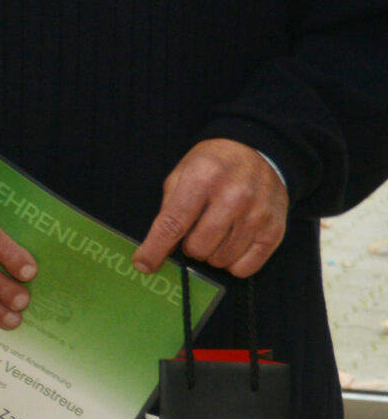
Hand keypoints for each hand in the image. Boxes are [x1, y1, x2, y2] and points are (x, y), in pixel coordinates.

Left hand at [135, 138, 287, 278]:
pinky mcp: (275, 230)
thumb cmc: (213, 165)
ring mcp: (257, 214)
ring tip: (215, 234)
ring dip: (211, 254)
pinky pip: (246, 267)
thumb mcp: (182, 174)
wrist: (259, 152)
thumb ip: (168, 209)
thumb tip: (156, 249)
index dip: (155, 248)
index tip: (144, 264)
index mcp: (202, 179)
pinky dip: (233, 263)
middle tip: (194, 231)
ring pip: (221, 259)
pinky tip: (231, 245)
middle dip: (189, 246)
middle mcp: (233, 197)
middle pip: (198, 246)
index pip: (173, 223)